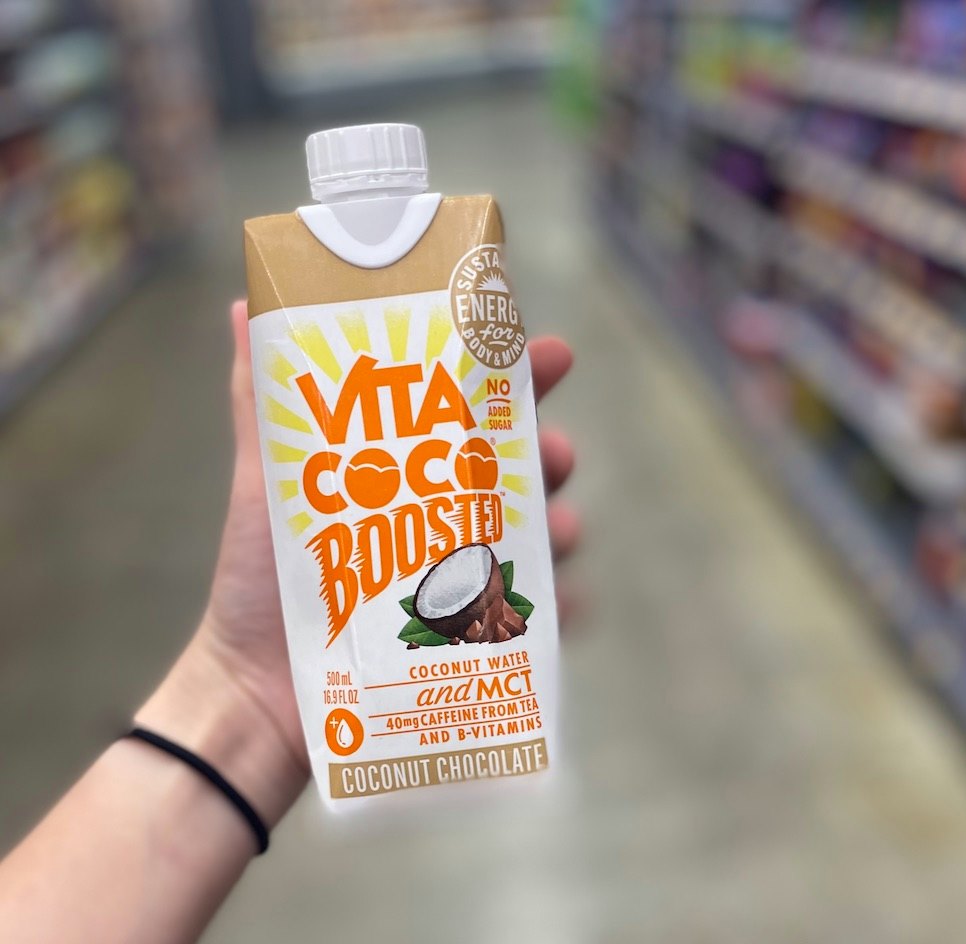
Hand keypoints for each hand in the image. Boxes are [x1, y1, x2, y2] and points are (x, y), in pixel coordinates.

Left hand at [139, 301, 578, 822]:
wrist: (256, 691)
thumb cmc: (260, 582)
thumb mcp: (264, 483)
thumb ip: (264, 401)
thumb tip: (246, 306)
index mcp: (402, 469)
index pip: (465, 409)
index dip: (509, 375)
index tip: (545, 350)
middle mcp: (440, 515)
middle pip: (513, 469)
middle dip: (544, 450)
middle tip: (554, 448)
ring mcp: (461, 575)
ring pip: (532, 537)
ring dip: (558, 523)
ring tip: (559, 526)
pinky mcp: (472, 635)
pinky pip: (532, 617)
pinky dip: (560, 605)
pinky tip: (569, 599)